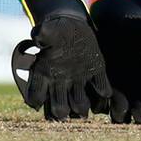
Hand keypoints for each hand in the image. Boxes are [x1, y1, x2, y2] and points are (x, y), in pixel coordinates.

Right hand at [11, 0, 111, 120]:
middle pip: (60, 107)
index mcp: (46, 75)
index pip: (36, 97)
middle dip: (62, 112)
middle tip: (66, 114)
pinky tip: (104, 93)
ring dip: (82, 107)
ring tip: (85, 109)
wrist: (72, 26)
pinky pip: (102, 88)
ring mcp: (80, 80)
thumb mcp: (48, 31)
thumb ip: (42, 34)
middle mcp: (61, 83)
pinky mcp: (97, 73)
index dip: (37, 102)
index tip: (38, 103)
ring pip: (80, 103)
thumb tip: (37, 34)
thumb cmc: (57, 30)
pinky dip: (103, 93)